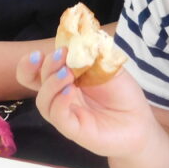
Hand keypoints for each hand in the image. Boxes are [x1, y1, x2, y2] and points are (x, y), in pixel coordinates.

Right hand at [17, 47, 157, 159]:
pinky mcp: (74, 130)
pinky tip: (70, 91)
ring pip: (43, 101)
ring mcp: (65, 113)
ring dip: (51, 84)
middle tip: (62, 56)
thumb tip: (78, 37)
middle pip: (34, 83)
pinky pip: (58, 117)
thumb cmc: (121, 92)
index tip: (38, 53)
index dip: (29, 63)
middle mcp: (59, 95)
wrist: (139, 120)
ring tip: (68, 74)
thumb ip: (91, 53)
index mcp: (63, 78)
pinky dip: (60, 102)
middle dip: (44, 66)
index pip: (35, 72)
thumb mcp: (107, 66)